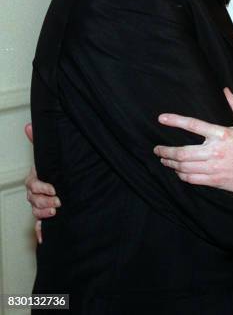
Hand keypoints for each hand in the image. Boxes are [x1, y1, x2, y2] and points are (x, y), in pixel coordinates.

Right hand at [24, 123, 60, 243]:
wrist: (70, 183)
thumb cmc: (57, 169)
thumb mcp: (50, 156)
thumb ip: (38, 141)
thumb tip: (28, 126)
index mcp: (36, 179)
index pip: (32, 184)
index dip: (41, 187)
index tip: (53, 188)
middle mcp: (37, 193)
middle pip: (33, 200)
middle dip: (44, 201)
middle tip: (58, 201)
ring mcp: (40, 205)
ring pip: (36, 212)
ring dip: (44, 214)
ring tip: (57, 211)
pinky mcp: (46, 217)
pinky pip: (39, 227)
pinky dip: (41, 233)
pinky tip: (44, 238)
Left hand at [154, 88, 232, 193]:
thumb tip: (226, 90)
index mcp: (221, 134)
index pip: (193, 125)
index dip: (176, 120)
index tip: (162, 118)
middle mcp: (215, 151)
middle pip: (182, 152)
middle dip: (166, 151)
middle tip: (157, 150)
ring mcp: (214, 167)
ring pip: (184, 166)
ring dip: (171, 163)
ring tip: (165, 160)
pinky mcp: (214, 180)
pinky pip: (191, 178)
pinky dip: (181, 175)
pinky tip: (179, 171)